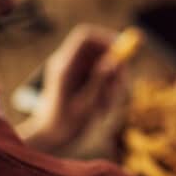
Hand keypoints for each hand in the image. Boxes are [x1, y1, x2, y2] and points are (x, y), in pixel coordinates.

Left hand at [20, 24, 124, 152]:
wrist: (50, 139)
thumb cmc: (64, 125)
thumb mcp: (85, 105)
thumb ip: (99, 81)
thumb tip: (115, 60)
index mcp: (64, 66)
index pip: (86, 36)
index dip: (108, 39)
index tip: (125, 54)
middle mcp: (70, 64)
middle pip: (101, 48)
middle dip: (117, 65)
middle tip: (122, 87)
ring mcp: (77, 71)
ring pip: (107, 63)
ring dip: (115, 81)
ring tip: (108, 106)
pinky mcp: (83, 78)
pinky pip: (105, 75)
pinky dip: (111, 88)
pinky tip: (104, 106)